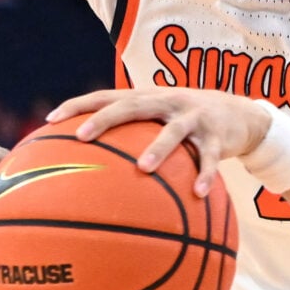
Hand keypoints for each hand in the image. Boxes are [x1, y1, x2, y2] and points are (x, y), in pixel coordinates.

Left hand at [48, 88, 274, 196]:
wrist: (239, 112)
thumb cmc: (185, 123)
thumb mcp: (157, 121)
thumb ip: (126, 138)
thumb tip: (85, 170)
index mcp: (146, 98)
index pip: (105, 95)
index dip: (78, 105)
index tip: (50, 119)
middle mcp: (167, 101)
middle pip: (132, 105)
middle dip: (106, 119)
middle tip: (83, 136)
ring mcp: (193, 116)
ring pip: (173, 132)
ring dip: (158, 149)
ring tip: (143, 169)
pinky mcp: (218, 134)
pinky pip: (211, 157)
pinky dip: (205, 174)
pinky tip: (197, 193)